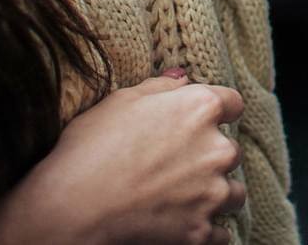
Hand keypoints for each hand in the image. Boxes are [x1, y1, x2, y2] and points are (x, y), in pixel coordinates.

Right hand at [0, 71, 247, 244]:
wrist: (74, 207)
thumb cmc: (91, 148)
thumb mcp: (120, 101)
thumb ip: (160, 87)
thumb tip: (182, 77)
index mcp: (200, 109)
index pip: (233, 103)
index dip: (219, 111)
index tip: (204, 121)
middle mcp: (216, 149)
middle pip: (231, 151)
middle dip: (211, 156)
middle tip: (178, 165)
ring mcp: (212, 193)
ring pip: (233, 193)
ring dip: (215, 193)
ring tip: (183, 197)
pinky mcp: (201, 231)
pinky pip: (222, 234)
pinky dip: (208, 230)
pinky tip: (184, 224)